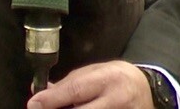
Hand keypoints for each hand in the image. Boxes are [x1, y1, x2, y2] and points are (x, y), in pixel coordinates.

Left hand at [26, 61, 153, 108]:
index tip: (33, 105)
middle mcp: (118, 99)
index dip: (51, 99)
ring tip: (64, 108)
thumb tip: (39, 93)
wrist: (146, 88)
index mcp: (107, 79)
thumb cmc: (114, 77)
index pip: (75, 90)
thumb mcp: (92, 73)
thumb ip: (67, 84)